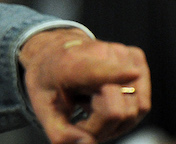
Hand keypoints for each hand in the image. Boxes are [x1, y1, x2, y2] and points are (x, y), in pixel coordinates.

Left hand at [19, 28, 149, 143]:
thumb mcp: (42, 108)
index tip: (132, 72)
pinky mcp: (135, 58)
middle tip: (82, 125)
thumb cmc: (47, 82)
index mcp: (71, 64)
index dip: (117, 74)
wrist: (52, 53)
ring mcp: (121, 54)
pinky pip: (143, 102)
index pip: (99, 71)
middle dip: (101, 128)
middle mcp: (101, 53)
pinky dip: (127, 110)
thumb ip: (60, 132)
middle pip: (119, 111)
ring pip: (137, 109)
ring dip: (116, 122)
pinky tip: (105, 101)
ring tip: (92, 110)